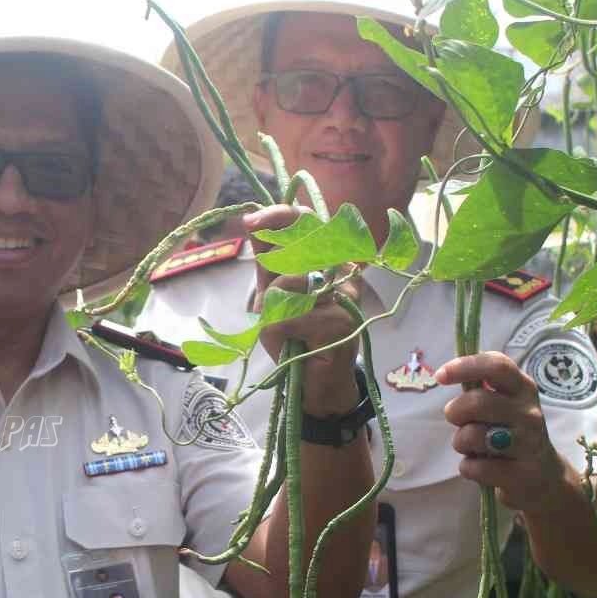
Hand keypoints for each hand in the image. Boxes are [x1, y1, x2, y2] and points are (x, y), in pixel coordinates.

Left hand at [246, 205, 361, 415]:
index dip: (278, 215)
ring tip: (289, 329)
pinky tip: (295, 343)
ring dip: (275, 311)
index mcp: (326, 259)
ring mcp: (347, 295)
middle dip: (273, 274)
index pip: (306, 220)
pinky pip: (291, 316)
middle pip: (295, 248)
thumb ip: (267, 262)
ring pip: (289, 284)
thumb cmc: (294, 337)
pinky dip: (280, 332)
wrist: (313, 382)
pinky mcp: (343, 321)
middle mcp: (342, 270)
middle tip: (271, 301)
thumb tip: (251, 221)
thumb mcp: (272, 296)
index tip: (250, 222)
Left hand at [435, 351, 568, 512]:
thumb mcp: (503, 405)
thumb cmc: (510, 433)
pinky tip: (480, 466)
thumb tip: (447, 373)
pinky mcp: (522, 474)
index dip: (465, 366)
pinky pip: (475, 467)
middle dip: (455, 412)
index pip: (497, 366)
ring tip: (471, 446)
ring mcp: (529, 444)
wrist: (543, 476)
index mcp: (523, 389)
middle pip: (477, 402)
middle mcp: (529, 413)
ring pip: (473, 435)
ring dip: (460, 442)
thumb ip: (480, 390)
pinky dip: (468, 467)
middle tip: (456, 420)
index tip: (440, 375)